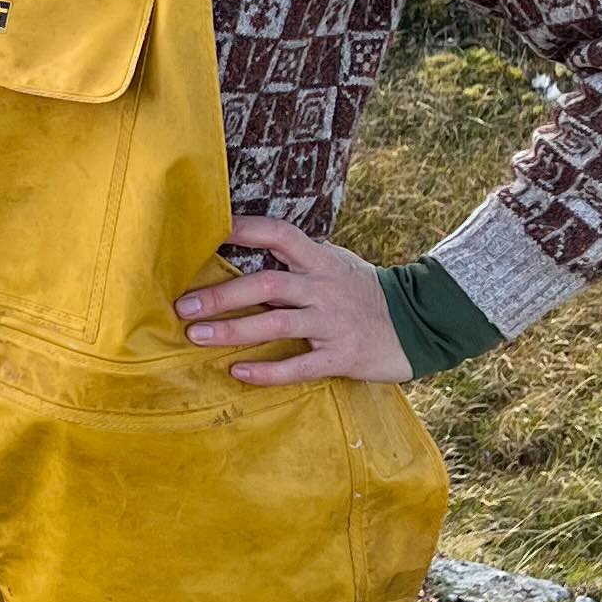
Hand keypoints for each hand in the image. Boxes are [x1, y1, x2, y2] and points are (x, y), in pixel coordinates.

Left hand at [175, 217, 413, 386]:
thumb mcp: (336, 266)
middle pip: (268, 285)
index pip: (281, 235)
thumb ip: (298, 261)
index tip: (209, 231)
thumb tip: (245, 250)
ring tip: (196, 335)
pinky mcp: (342, 356)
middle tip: (184, 306)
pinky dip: (267, 371)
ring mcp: (333, 323)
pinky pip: (299, 366)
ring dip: (233, 331)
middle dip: (223, 295)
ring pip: (277, 325)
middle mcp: (324, 288)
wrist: (417, 325)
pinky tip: (238, 372)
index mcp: (321, 261)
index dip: (246, 229)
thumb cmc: (363, 294)